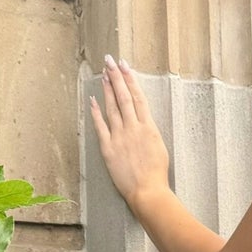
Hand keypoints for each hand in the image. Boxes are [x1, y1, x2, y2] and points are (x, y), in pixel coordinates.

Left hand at [88, 54, 169, 208]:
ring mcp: (120, 137)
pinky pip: (101, 127)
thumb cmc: (157, 175)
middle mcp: (133, 128)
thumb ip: (149, 133)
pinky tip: (92, 100)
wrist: (148, 192)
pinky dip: (96, 112)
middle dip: (117, 77)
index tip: (125, 66)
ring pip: (112, 108)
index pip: (138, 98)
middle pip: (124, 97)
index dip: (131, 80)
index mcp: (149, 128)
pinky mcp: (109, 148)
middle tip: (110, 60)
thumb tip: (143, 122)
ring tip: (103, 74)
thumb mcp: (159, 149)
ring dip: (107, 89)